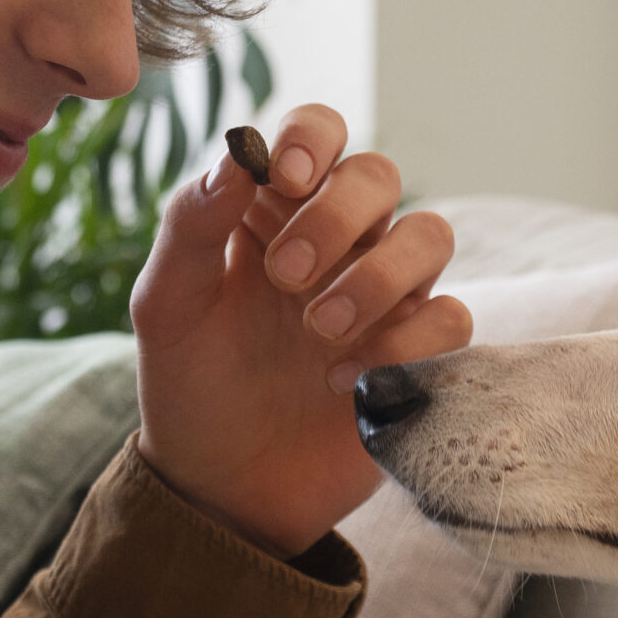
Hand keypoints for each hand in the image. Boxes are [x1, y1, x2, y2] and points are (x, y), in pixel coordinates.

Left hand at [130, 104, 470, 557]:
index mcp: (275, 209)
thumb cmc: (190, 383)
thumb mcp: (166, 301)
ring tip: (318, 330)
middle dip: (336, 216)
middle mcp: (340, 240)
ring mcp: (386, 295)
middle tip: (285, 276)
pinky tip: (342, 381)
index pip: (318, 131)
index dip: (313, 136)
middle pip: (378, 175)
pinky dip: (403, 344)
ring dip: (378, 275)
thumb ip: (193, 220)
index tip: (286, 176)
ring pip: (430, 235)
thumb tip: (239, 153)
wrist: (219, 487)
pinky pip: (450, 319)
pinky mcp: (418, 355)